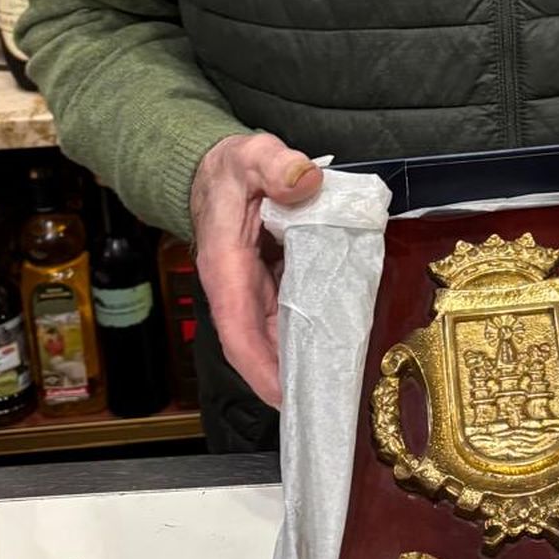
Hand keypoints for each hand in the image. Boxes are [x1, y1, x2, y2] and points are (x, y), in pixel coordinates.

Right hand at [189, 134, 324, 406]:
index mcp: (226, 268)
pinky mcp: (272, 287)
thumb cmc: (230, 169)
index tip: (286, 397)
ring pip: (278, 337)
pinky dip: (313, 333)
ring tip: (342, 386)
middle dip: (290, 379)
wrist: (215, 171)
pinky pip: (292, 317)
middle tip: (331, 404)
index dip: (260, 369)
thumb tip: (304, 181)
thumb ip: (276, 165)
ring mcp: (255, 292)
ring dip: (304, 362)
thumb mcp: (251, 155)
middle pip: (261, 348)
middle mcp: (238, 290)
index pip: (238, 332)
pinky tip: (342, 344)